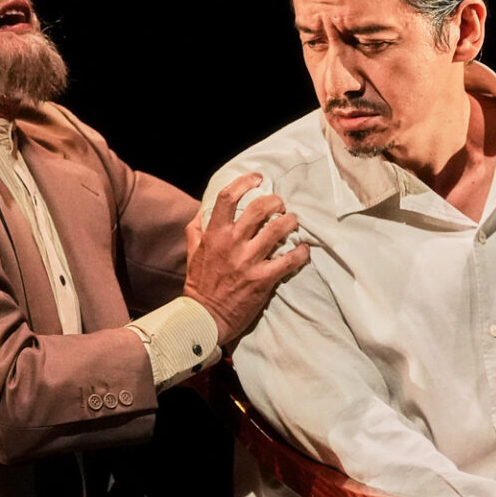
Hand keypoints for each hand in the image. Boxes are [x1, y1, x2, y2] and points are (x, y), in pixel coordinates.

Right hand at [183, 174, 311, 346]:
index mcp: (214, 235)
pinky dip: (300, 253)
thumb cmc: (200, 284)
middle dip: (275, 202)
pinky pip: (288, 261)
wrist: (205, 317)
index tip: (258, 178)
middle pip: (259, 209)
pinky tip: (304, 250)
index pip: (228, 198)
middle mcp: (232, 244)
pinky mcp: (262, 279)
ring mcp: (248, 261)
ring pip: (277, 230)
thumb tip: (202, 211)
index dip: (245, 182)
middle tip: (281, 205)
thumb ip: (197, 230)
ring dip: (290, 222)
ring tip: (294, 222)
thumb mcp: (191, 253)